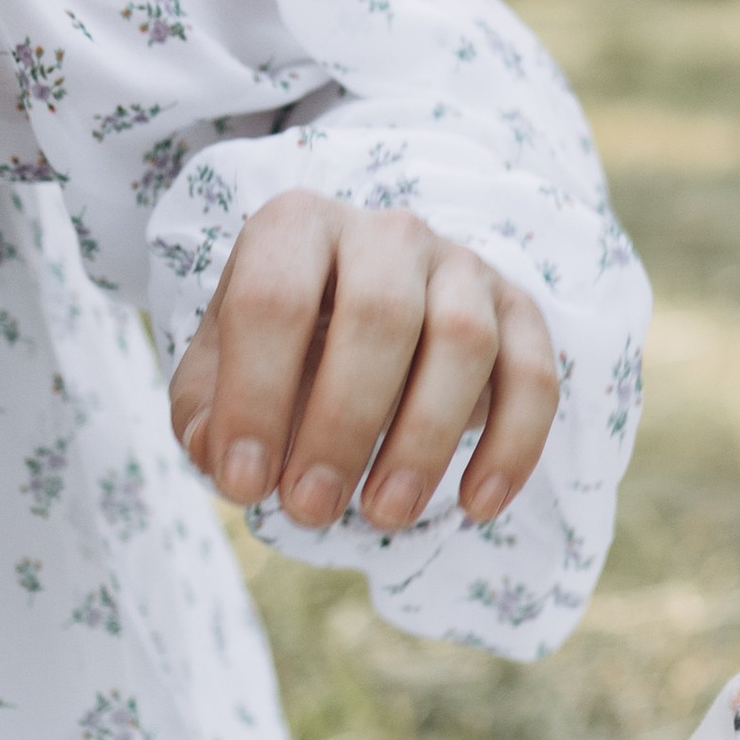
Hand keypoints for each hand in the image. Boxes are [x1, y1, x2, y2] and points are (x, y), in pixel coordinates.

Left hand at [170, 193, 559, 532]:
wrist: (361, 318)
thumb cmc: (282, 351)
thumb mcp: (219, 374)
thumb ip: (206, 417)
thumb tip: (228, 461)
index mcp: (296, 227)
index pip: (274, 299)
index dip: (256, 397)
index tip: (245, 484)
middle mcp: (386, 232)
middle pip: (379, 314)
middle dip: (343, 424)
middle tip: (311, 509)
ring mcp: (462, 266)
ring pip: (463, 341)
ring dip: (424, 440)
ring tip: (385, 513)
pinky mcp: (518, 311)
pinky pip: (533, 376)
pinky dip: (512, 445)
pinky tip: (477, 506)